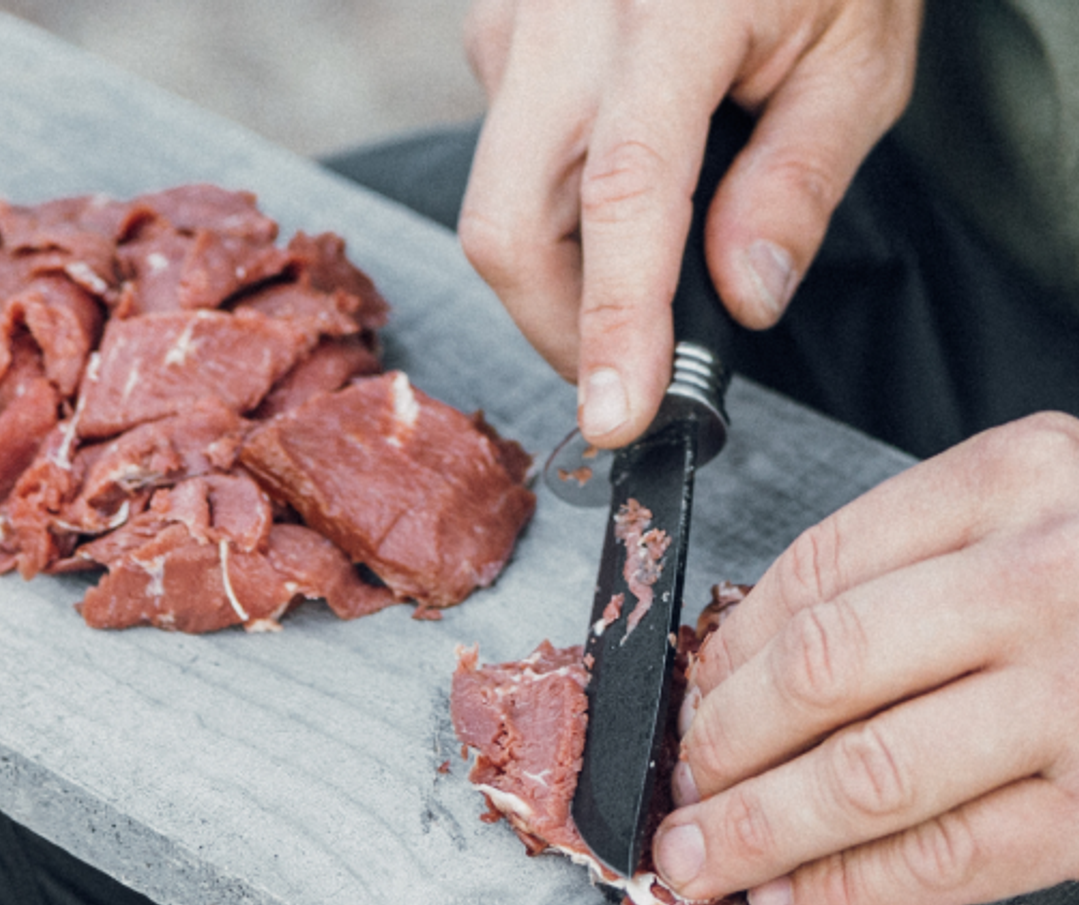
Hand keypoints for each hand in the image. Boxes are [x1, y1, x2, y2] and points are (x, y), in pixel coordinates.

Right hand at [457, 0, 921, 446]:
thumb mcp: (857, 51)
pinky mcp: (494, 34)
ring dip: (555, 274)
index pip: (621, 197)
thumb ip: (798, 180)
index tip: (616, 417)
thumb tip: (740, 302)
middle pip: (507, 226)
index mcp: (669, 16)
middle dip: (557, 329)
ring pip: (495, 202)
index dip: (612, 322)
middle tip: (626, 375)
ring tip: (636, 276)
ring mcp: (514, 25)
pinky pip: (502, 154)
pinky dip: (551, 205)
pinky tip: (612, 179)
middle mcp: (566, 22)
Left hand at [652, 413, 1078, 904]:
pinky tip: (790, 902)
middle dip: (720, 742)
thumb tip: (743, 654)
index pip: (817, 568)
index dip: (725, 648)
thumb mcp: (1043, 505)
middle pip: (821, 671)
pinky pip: (953, 858)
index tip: (684, 694)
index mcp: (1018, 481)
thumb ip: (914, 558)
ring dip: (759, 828)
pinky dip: (852, 890)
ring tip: (698, 854)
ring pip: (870, 775)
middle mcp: (1049, 579)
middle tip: (673, 781)